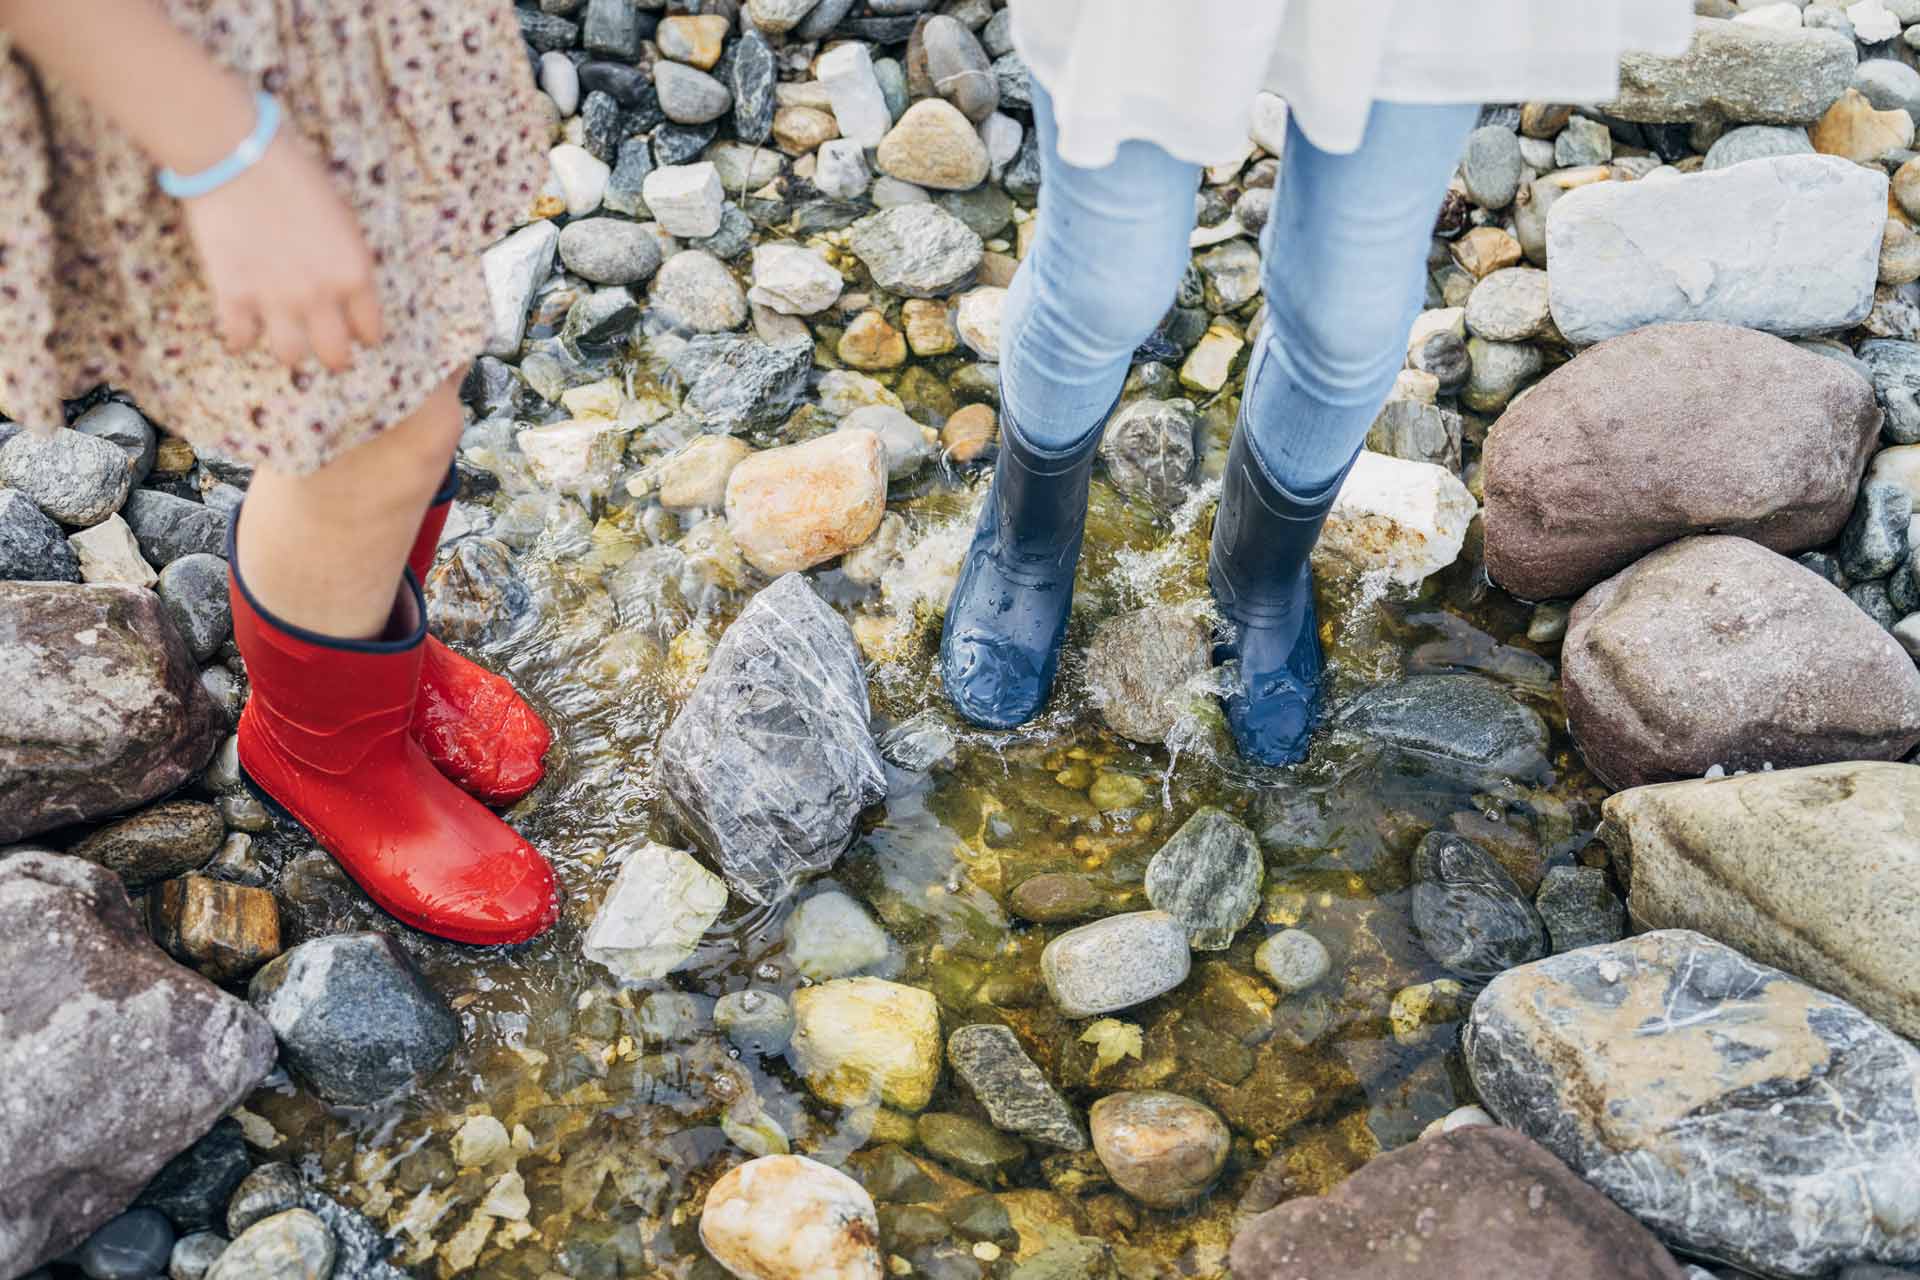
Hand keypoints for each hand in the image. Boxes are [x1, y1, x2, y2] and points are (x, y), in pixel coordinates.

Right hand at [178, 130, 384, 371]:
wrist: (236, 156)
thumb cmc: (293, 174)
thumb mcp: (341, 217)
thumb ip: (346, 258)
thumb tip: (346, 287)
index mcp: (354, 273)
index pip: (370, 330)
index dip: (363, 333)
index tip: (355, 332)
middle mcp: (320, 295)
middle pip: (334, 355)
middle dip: (332, 355)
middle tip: (324, 348)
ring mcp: (276, 299)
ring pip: (290, 356)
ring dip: (289, 349)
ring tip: (283, 336)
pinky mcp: (234, 295)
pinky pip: (240, 338)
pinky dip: (240, 338)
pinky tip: (241, 329)